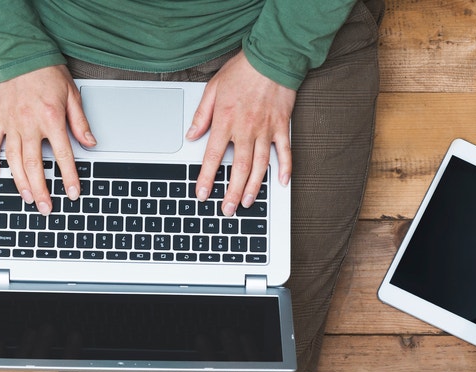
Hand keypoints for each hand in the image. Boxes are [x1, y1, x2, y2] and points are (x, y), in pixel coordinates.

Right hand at [0, 65, 95, 214]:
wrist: (20, 51)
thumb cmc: (46, 70)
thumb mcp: (71, 95)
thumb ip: (80, 123)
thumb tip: (90, 144)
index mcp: (51, 119)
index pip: (63, 156)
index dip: (69, 177)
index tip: (72, 193)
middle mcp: (29, 124)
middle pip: (35, 165)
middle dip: (42, 190)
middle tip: (47, 208)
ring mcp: (11, 123)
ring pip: (15, 160)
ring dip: (21, 182)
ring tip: (28, 198)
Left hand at [186, 52, 294, 216]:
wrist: (271, 57)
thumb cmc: (242, 71)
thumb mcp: (213, 89)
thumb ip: (201, 115)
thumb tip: (191, 135)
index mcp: (226, 121)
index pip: (213, 156)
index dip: (206, 178)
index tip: (201, 194)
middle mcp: (246, 129)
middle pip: (238, 168)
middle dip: (231, 192)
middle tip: (227, 209)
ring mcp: (266, 129)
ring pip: (259, 165)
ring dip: (253, 187)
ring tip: (246, 202)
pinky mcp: (281, 126)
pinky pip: (284, 152)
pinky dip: (284, 168)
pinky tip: (281, 183)